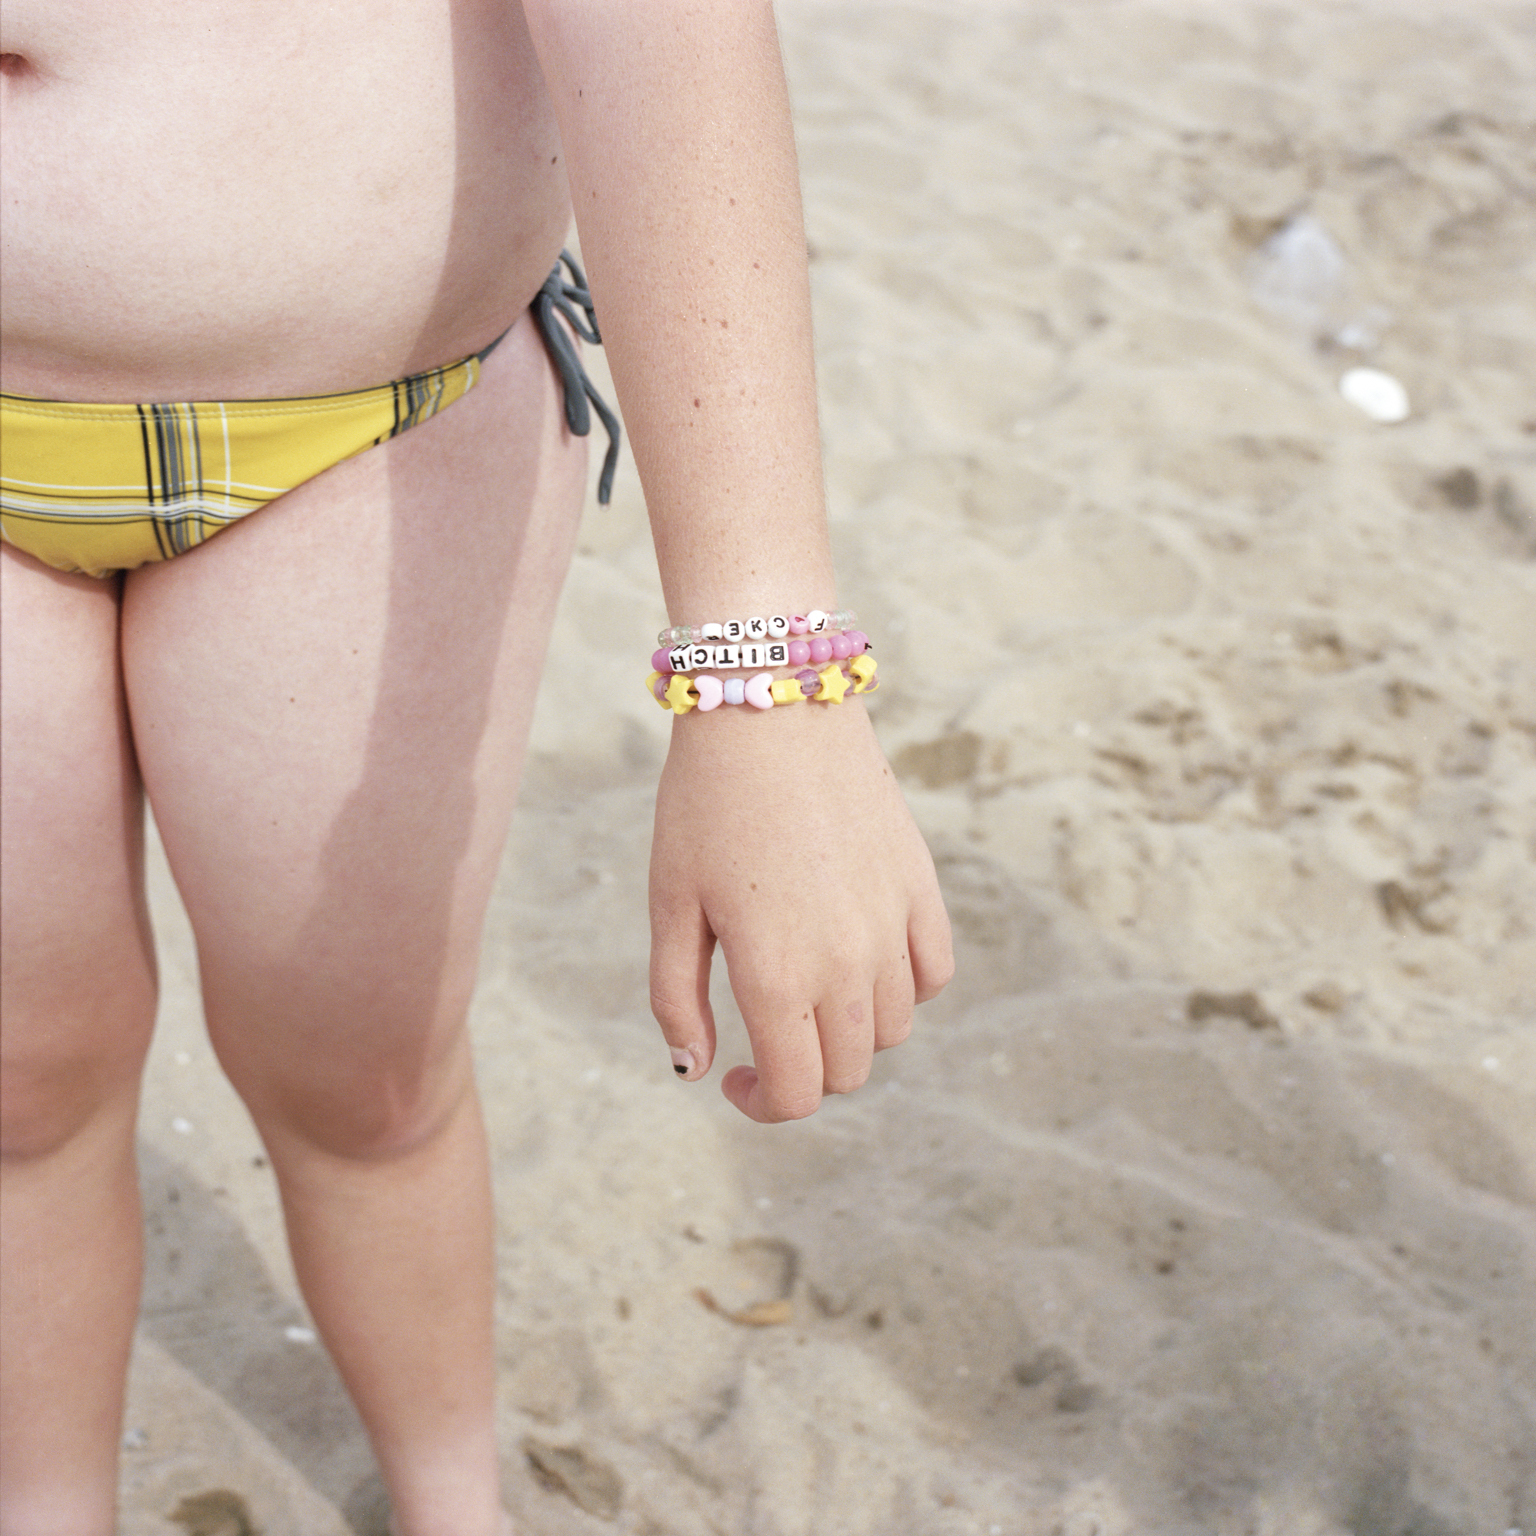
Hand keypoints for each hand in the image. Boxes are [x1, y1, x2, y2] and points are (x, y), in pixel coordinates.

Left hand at [648, 697, 952, 1121]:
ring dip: (852, 1030)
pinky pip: (934, 971)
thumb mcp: (670, 904)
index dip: (761, 1104)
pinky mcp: (920, 884)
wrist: (770, 706)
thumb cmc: (704, 805)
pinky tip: (864, 959)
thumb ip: (677, 998)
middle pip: (848, 1070)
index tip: (734, 1077)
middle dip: (803, 1070)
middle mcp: (848, 962)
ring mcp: (893, 923)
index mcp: (778, 975)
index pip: (796, 1093)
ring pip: (896, 1027)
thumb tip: (696, 1070)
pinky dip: (905, 986)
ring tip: (808, 986)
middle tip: (764, 1032)